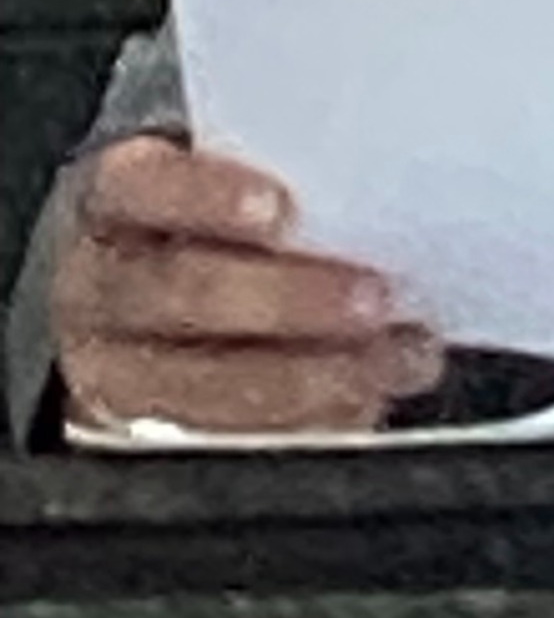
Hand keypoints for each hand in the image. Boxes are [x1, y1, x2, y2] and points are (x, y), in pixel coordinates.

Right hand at [55, 138, 445, 437]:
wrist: (149, 285)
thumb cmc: (214, 216)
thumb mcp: (228, 175)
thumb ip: (284, 177)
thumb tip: (383, 181)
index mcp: (109, 200)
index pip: (139, 186)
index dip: (206, 196)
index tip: (282, 208)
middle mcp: (97, 288)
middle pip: (175, 294)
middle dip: (283, 300)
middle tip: (373, 299)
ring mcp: (111, 370)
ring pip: (198, 385)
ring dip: (310, 377)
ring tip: (392, 358)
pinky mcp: (143, 436)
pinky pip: (223, 442)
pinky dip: (304, 425)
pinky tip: (365, 401)